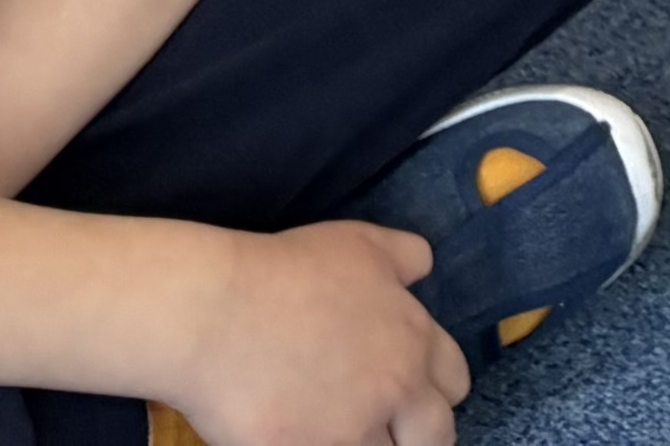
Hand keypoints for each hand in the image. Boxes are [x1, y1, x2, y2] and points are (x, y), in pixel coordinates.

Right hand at [164, 219, 464, 445]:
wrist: (214, 313)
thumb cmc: (286, 272)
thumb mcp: (362, 244)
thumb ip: (407, 257)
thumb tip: (423, 274)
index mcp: (413, 343)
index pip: (455, 382)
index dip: (434, 388)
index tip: (412, 393)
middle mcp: (394, 392)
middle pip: (436, 436)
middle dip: (418, 434)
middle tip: (389, 430)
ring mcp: (349, 432)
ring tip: (344, 434)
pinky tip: (304, 441)